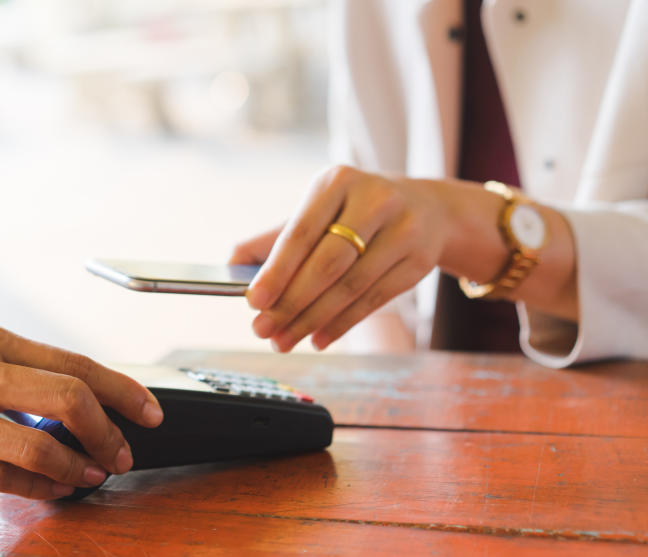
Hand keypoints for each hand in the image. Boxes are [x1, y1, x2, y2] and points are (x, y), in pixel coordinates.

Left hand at [233, 166, 462, 351]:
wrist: (424, 208)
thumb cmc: (353, 212)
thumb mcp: (316, 211)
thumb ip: (272, 238)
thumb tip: (230, 264)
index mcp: (337, 182)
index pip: (301, 232)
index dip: (276, 270)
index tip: (252, 301)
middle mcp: (375, 200)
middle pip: (328, 263)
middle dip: (291, 303)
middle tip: (262, 330)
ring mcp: (404, 229)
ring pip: (351, 287)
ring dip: (313, 320)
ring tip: (284, 340)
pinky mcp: (420, 260)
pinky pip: (374, 300)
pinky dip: (342, 324)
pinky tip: (318, 338)